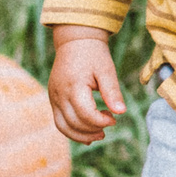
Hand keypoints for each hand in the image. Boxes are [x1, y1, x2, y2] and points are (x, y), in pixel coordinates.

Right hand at [49, 28, 125, 143]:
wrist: (75, 41)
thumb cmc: (93, 54)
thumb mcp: (106, 70)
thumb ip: (112, 91)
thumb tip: (121, 112)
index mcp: (73, 86)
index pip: (85, 114)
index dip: (101, 121)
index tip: (114, 119)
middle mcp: (59, 94)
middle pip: (74, 123)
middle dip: (93, 130)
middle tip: (109, 124)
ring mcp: (54, 97)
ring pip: (63, 127)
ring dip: (81, 135)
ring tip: (99, 134)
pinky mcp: (54, 99)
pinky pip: (60, 122)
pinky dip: (72, 131)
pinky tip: (88, 133)